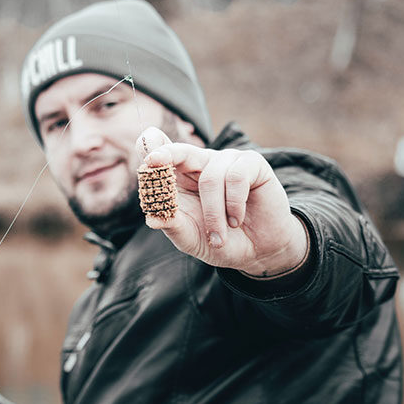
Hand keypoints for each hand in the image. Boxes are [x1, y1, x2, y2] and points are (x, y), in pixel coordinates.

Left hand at [136, 127, 307, 276]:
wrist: (258, 252)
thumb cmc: (220, 241)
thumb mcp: (190, 238)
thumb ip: (173, 225)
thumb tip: (151, 219)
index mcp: (181, 178)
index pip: (163, 157)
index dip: (152, 151)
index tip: (145, 159)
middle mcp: (201, 164)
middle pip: (181, 151)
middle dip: (167, 155)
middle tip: (153, 161)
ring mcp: (227, 161)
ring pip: (210, 177)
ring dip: (214, 213)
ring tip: (219, 234)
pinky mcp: (252, 164)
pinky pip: (236, 177)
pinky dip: (234, 204)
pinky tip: (236, 219)